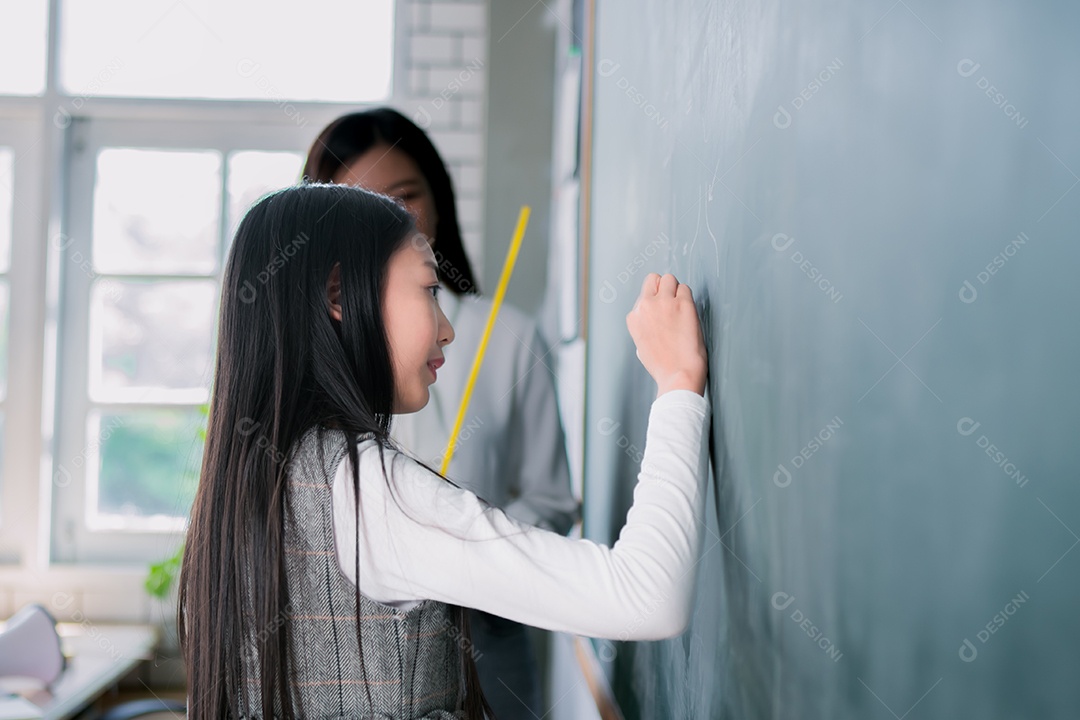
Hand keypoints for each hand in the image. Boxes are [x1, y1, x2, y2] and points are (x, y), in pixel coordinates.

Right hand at [626, 273, 707, 396]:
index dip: (654, 303)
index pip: (643, 296)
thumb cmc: (663, 366)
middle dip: (662, 288)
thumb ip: (644, 326)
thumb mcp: (641, 346)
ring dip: (676, 290)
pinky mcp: (683, 304)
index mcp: (634, 318)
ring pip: (669, 279)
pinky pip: (685, 288)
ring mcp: (664, 303)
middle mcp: (645, 306)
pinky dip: (688, 298)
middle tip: (672, 303)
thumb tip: (653, 318)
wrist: (678, 375)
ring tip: (681, 307)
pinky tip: (690, 312)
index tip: (662, 313)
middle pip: (653, 279)